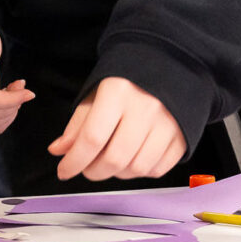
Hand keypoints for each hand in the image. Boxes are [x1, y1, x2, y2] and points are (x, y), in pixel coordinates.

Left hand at [49, 77, 185, 180]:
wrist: (168, 67)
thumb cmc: (127, 82)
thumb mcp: (96, 94)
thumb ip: (77, 125)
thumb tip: (59, 151)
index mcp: (118, 92)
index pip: (92, 137)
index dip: (74, 161)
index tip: (63, 171)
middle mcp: (146, 108)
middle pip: (115, 158)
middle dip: (93, 172)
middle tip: (85, 168)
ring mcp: (168, 124)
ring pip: (136, 168)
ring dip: (116, 174)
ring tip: (109, 162)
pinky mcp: (182, 137)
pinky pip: (157, 169)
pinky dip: (139, 172)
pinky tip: (131, 159)